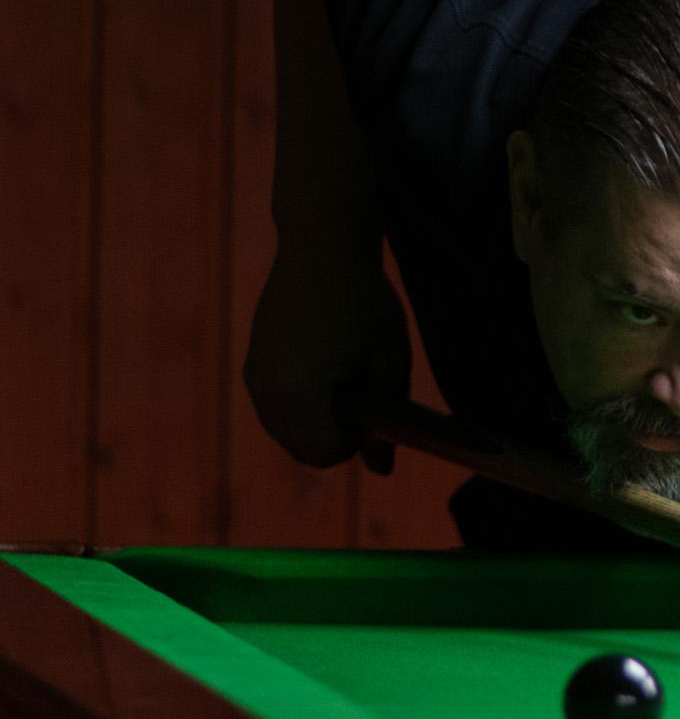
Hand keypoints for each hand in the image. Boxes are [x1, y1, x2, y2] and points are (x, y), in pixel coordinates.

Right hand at [242, 250, 411, 473]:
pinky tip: (324, 366)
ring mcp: (254, 376)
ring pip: (284, 432)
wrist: (320, 247)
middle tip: (361, 392)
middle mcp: (267, 389)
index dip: (354, 441)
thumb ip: (386, 423)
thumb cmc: (364, 302)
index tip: (372, 406)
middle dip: (334, 437)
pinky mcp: (251, 362)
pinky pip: (273, 409)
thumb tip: (383, 471)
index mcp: (301, 392)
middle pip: (301, 451)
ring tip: (343, 375)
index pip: (323, 454)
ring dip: (315, 422)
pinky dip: (298, 405)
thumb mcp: (389, 361)